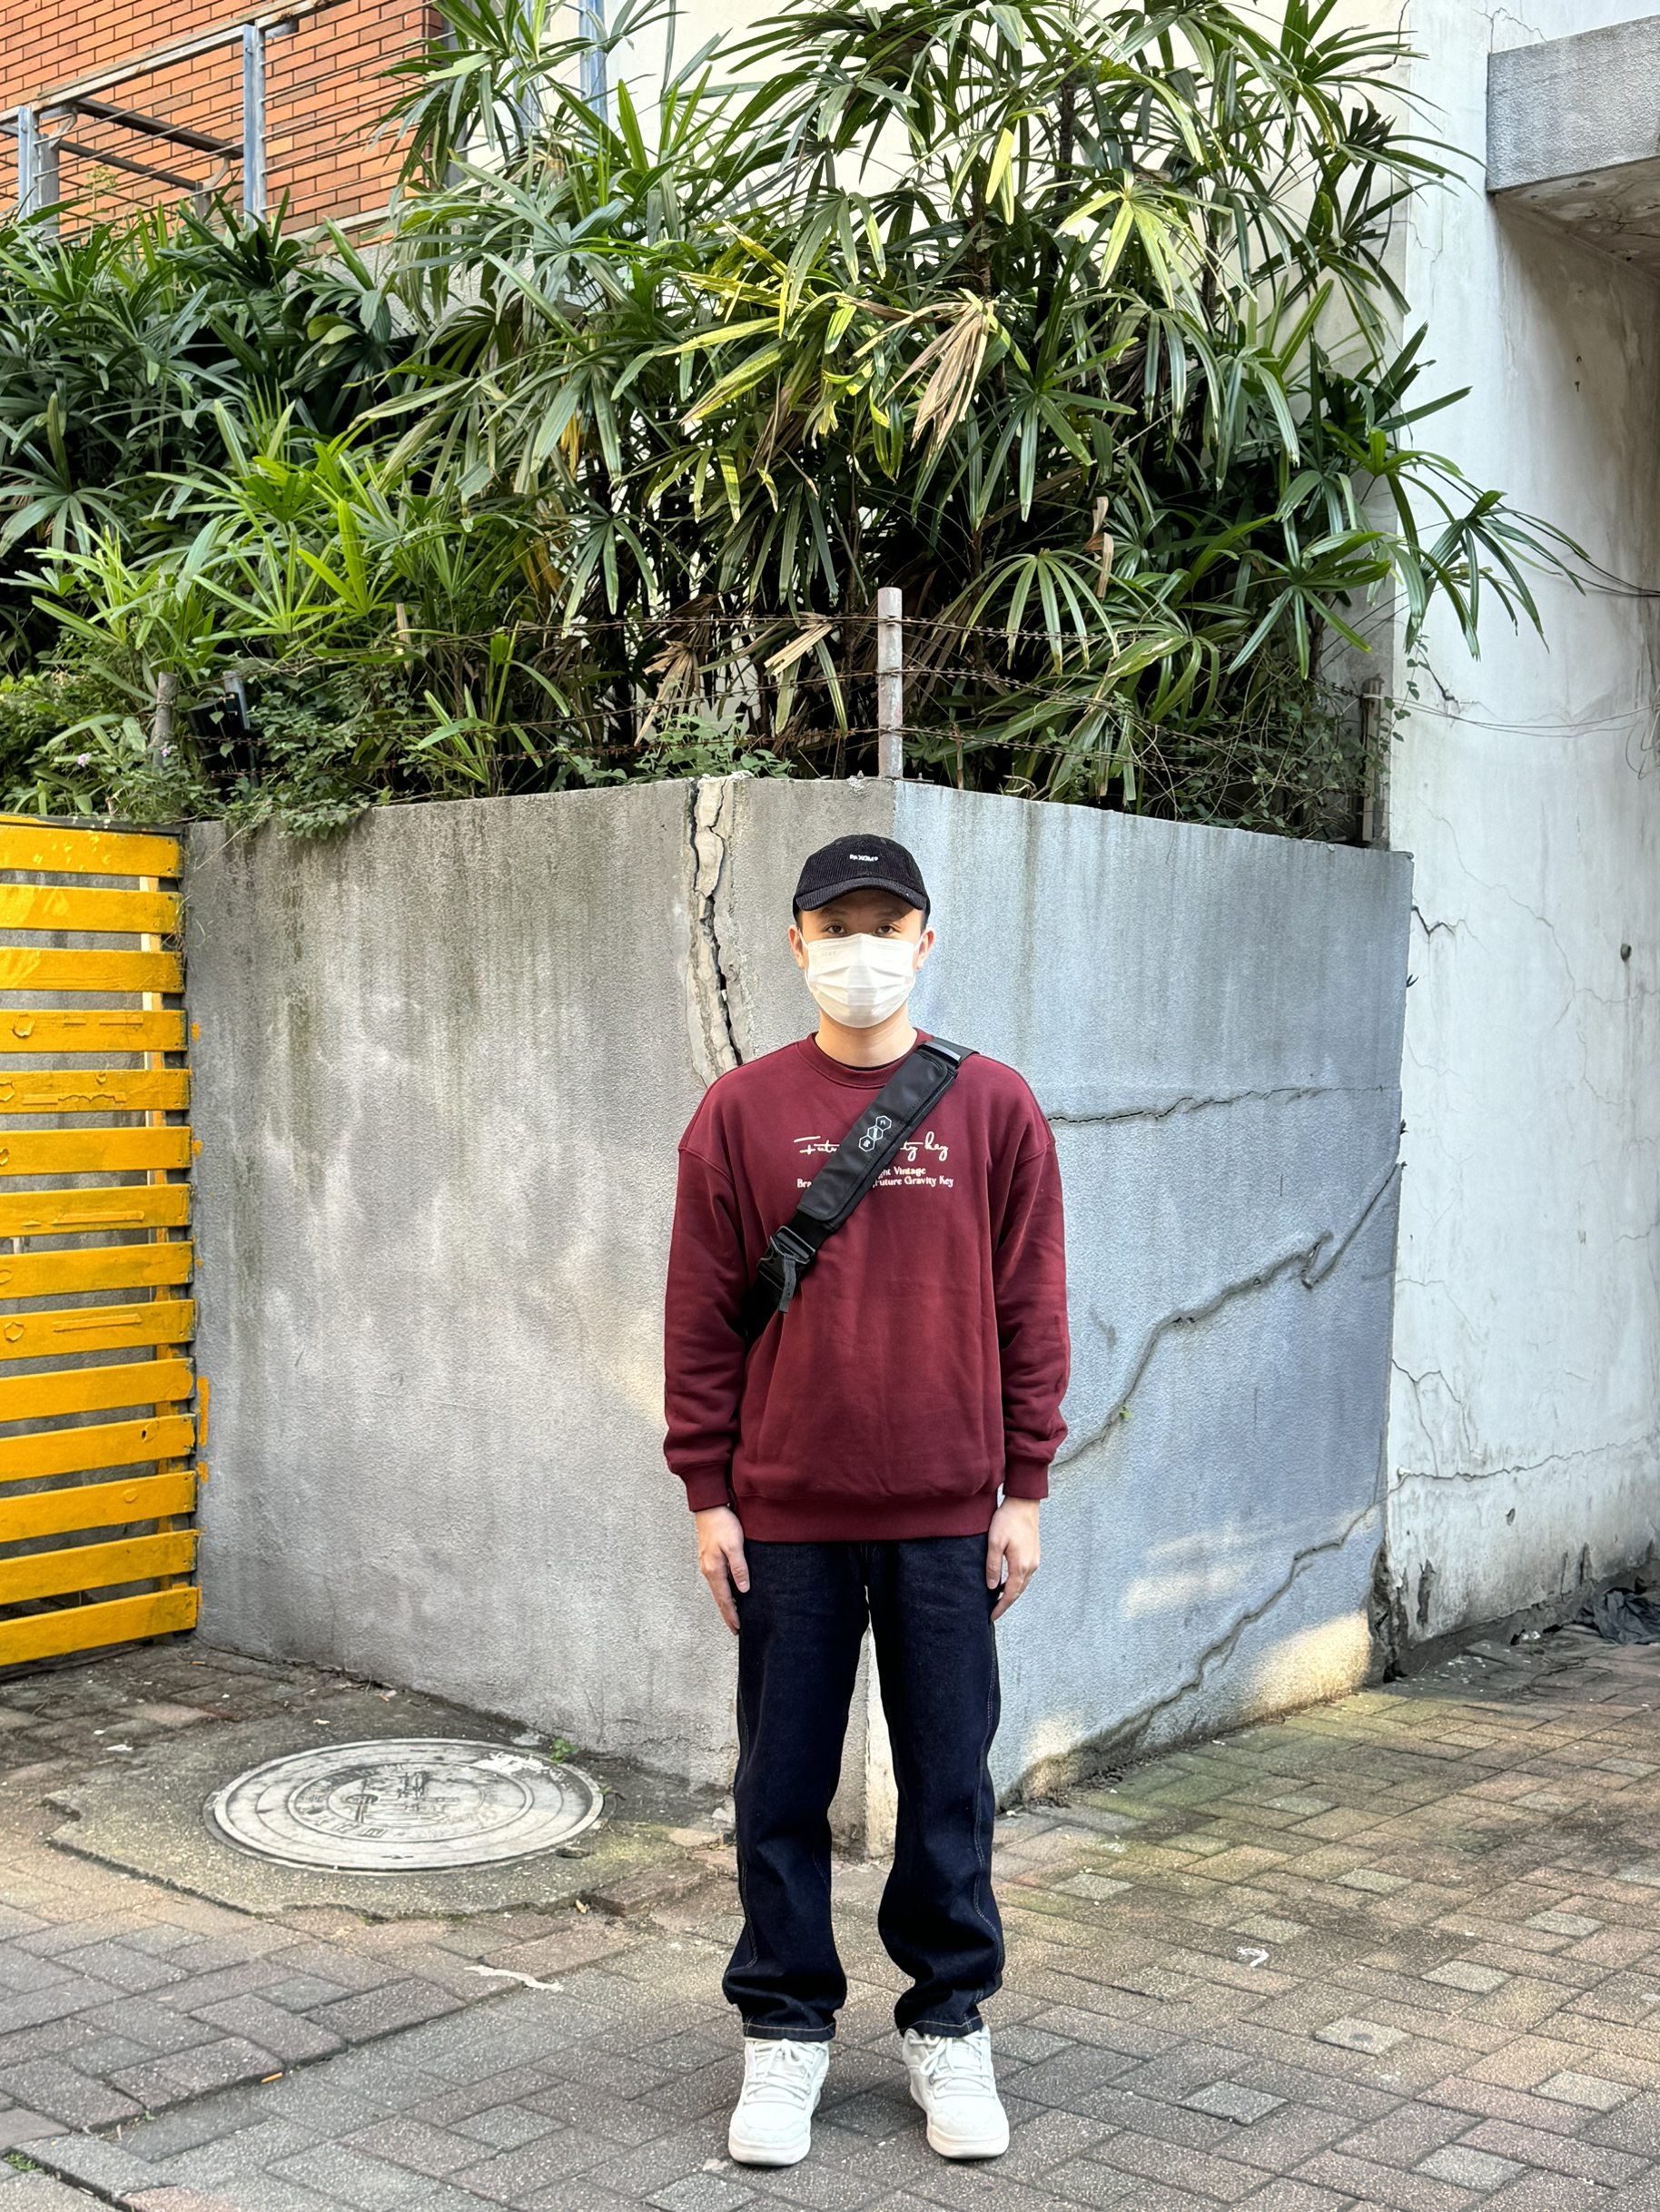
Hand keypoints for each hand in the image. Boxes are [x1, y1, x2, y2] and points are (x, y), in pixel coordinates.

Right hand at [696, 1505, 749, 1634]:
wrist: (709, 1507)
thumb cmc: (723, 1524)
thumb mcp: (735, 1545)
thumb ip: (739, 1568)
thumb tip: (743, 1590)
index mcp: (714, 1570)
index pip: (724, 1599)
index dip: (731, 1614)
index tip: (737, 1628)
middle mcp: (708, 1570)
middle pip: (718, 1597)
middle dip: (727, 1614)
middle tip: (734, 1629)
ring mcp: (706, 1564)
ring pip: (716, 1590)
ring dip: (724, 1603)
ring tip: (732, 1615)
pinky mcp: (708, 1558)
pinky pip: (716, 1580)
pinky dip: (722, 1591)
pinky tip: (728, 1592)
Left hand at [986, 1497, 1039, 1622]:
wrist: (1024, 1503)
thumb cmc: (1007, 1519)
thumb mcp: (994, 1542)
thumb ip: (993, 1566)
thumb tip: (992, 1587)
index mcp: (1021, 1565)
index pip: (1011, 1594)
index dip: (1001, 1607)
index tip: (992, 1617)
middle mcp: (1031, 1566)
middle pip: (1018, 1592)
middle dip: (1006, 1603)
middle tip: (993, 1611)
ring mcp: (1035, 1560)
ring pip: (1023, 1584)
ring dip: (1011, 1593)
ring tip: (997, 1599)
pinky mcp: (1034, 1554)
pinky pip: (1025, 1575)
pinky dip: (1016, 1582)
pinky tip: (1007, 1581)